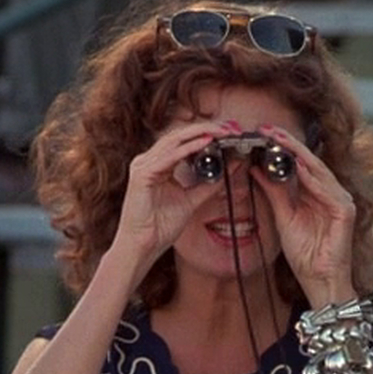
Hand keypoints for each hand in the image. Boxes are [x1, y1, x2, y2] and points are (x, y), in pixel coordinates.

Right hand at [113, 121, 234, 261]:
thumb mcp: (192, 200)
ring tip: (221, 131)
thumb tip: (230, 168)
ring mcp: (143, 166)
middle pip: (178, 135)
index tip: (227, 133)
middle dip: (206, 129)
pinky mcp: (142, 175)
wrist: (143, 246)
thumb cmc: (160, 226)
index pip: (182, 141)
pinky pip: (169, 156)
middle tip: (229, 128)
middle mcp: (148, 161)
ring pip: (174, 140)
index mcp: (157, 165)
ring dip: (200, 134)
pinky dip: (189, 148)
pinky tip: (205, 143)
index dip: (205, 133)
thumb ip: (209, 184)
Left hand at [251, 125, 357, 304]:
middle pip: (309, 161)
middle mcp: (331, 192)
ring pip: (318, 170)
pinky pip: (327, 190)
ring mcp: (341, 200)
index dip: (282, 147)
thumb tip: (255, 168)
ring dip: (298, 154)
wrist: (319, 280)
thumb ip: (273, 192)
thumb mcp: (283, 217)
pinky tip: (297, 167)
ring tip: (278, 140)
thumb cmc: (305, 253)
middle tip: (267, 129)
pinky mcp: (345, 212)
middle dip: (288, 144)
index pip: (299, 163)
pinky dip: (311, 178)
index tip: (262, 133)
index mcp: (316, 193)